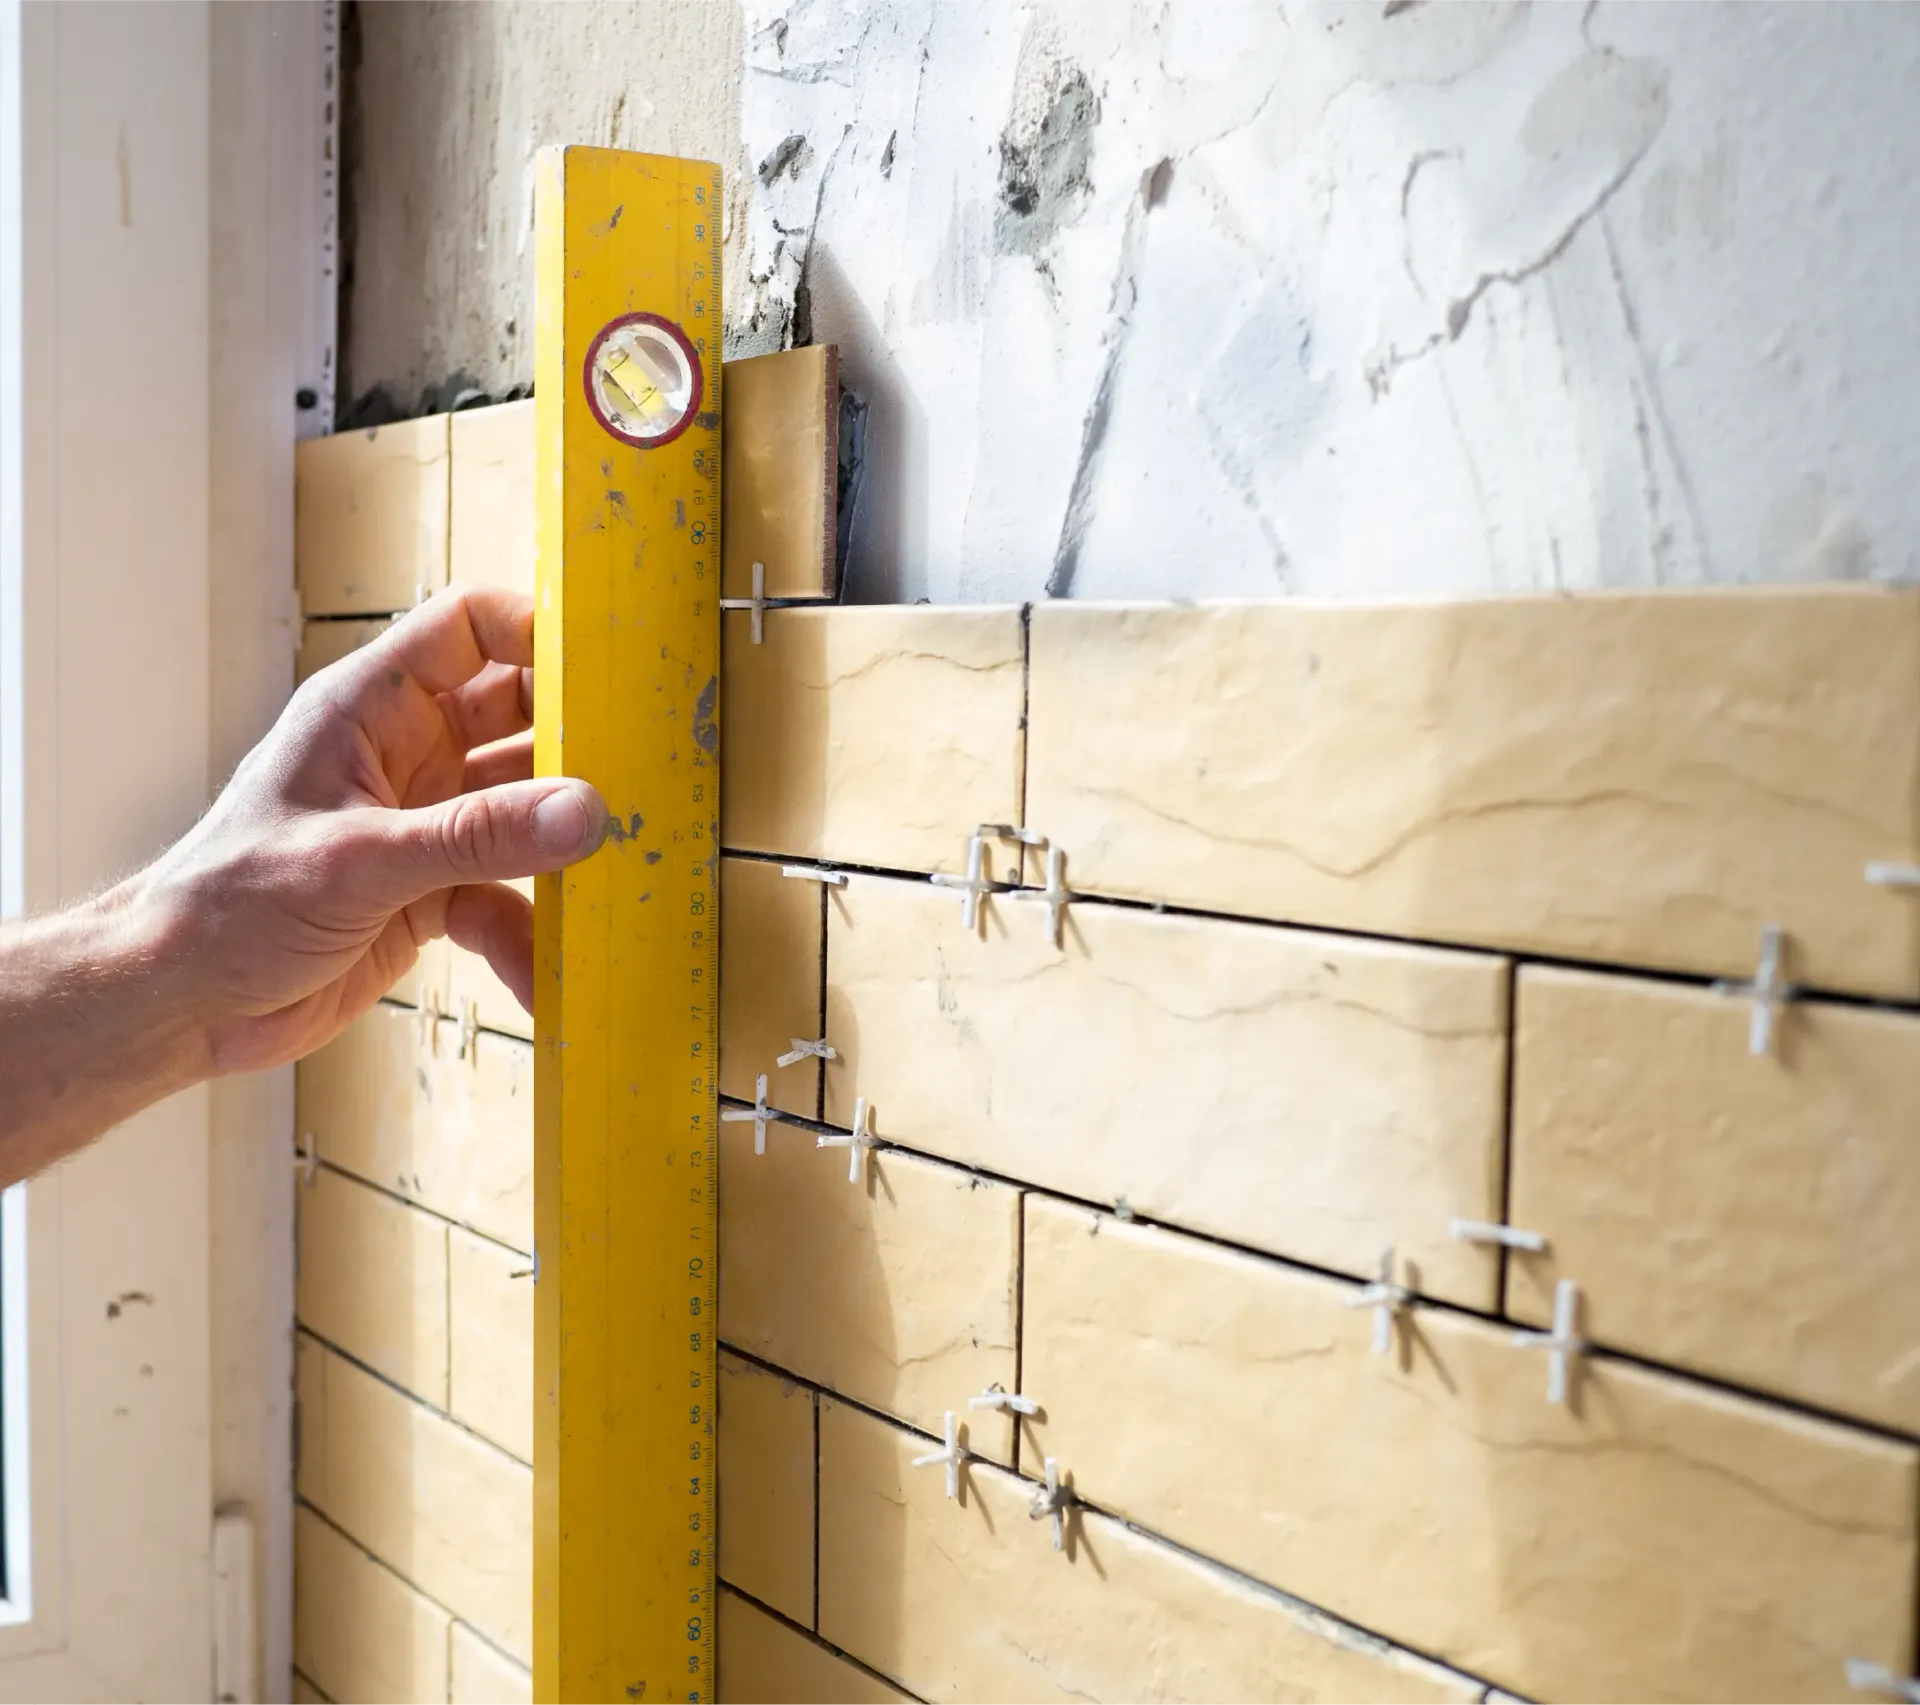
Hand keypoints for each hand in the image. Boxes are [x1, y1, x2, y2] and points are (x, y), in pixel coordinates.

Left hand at [133, 587, 607, 1074]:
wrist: (178, 1006)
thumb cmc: (224, 906)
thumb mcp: (360, 863)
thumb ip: (478, 838)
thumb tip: (583, 811)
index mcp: (367, 711)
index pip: (466, 630)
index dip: (536, 630)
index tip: (606, 664)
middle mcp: (402, 756)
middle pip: (516, 719)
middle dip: (576, 744)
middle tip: (643, 767)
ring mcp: (421, 825)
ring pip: (521, 812)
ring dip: (561, 843)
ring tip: (615, 863)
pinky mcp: (430, 892)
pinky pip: (504, 897)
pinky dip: (527, 933)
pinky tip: (542, 970)